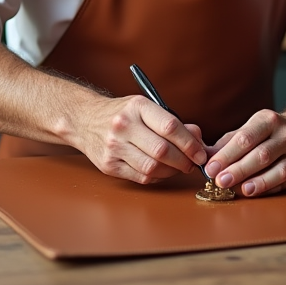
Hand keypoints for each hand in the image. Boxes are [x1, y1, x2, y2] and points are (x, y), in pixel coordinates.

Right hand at [74, 95, 207, 184]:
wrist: (85, 119)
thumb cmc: (123, 113)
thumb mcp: (146, 107)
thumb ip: (173, 122)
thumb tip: (198, 138)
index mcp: (137, 107)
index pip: (170, 127)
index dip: (190, 143)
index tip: (201, 153)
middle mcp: (123, 126)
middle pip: (162, 151)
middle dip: (184, 161)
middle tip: (193, 164)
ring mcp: (114, 147)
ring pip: (152, 167)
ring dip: (172, 171)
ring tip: (179, 167)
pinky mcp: (108, 166)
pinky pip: (140, 177)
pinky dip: (156, 177)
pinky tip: (162, 171)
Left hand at [202, 108, 285, 197]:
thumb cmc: (271, 131)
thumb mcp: (252, 127)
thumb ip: (228, 142)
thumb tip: (205, 157)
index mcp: (268, 120)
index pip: (245, 138)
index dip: (227, 155)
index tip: (210, 168)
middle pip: (261, 155)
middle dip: (239, 170)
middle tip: (220, 181)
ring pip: (278, 170)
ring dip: (258, 182)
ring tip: (240, 190)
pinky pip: (285, 182)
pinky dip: (268, 189)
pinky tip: (254, 192)